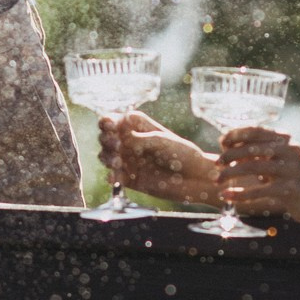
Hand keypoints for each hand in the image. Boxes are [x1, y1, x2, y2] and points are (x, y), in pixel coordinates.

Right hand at [96, 110, 220, 206]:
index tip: (111, 126)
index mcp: (136, 126)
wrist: (194, 178)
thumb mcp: (162, 141)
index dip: (107, 122)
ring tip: (118, 162)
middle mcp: (128, 142)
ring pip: (105, 156)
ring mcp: (127, 160)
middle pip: (105, 137)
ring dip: (107, 157)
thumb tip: (122, 138)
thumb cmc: (182, 153)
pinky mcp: (128, 179)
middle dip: (106, 139)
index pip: (113, 120)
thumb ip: (141, 139)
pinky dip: (111, 176)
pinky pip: (113, 176)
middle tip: (117, 145)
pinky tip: (115, 177)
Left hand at [215, 124, 299, 225]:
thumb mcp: (279, 161)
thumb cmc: (294, 178)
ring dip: (231, 174)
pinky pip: (259, 190)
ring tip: (217, 180)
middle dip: (230, 156)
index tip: (222, 142)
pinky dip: (240, 194)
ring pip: (253, 168)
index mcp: (286, 140)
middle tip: (216, 165)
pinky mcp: (289, 189)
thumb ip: (259, 154)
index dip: (236, 134)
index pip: (256, 130)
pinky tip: (227, 196)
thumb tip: (228, 150)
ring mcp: (290, 170)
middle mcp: (289, 151)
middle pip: (252, 149)